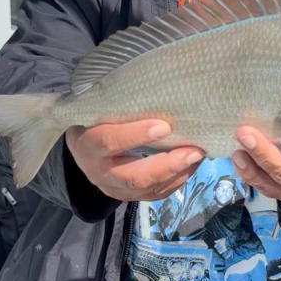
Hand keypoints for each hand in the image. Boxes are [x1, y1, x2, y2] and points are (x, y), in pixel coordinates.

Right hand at [66, 119, 202, 201]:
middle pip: (133, 177)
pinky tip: (190, 166)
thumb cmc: (95, 121)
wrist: (82, 150)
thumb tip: (158, 83)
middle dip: (166, 166)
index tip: (164, 126)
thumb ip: (119, 106)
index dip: (136, 135)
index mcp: (88, 145)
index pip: (109, 141)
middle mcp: (99, 171)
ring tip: (197, 156)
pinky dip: (176, 181)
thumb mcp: (98, 111)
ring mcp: (114, 188)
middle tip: (193, 151)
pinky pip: (155, 194)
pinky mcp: (128, 197)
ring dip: (177, 174)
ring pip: (147, 189)